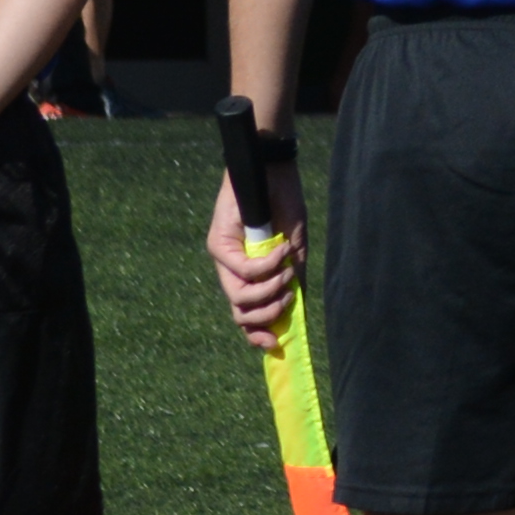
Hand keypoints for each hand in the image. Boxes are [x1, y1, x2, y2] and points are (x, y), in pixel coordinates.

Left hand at [204, 167, 298, 347]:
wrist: (272, 171)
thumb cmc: (285, 205)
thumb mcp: (295, 250)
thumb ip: (292, 278)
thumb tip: (296, 313)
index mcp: (246, 274)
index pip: (244, 313)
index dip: (256, 333)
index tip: (275, 343)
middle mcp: (229, 269)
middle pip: (238, 312)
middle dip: (266, 315)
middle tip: (288, 299)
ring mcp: (221, 257)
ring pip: (238, 296)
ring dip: (269, 290)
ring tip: (288, 271)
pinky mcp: (217, 242)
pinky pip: (243, 269)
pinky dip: (268, 264)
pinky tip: (283, 248)